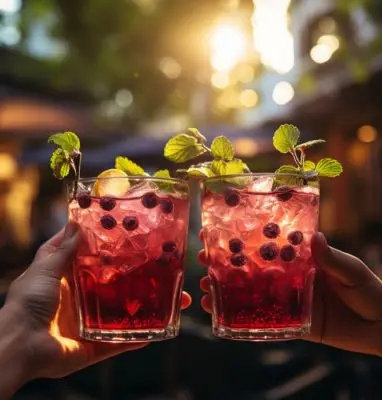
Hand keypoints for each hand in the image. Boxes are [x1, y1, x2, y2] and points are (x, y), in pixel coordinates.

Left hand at [2, 223, 191, 383]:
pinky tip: (163, 331)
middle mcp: (87, 300)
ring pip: (128, 314)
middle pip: (122, 288)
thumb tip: (76, 220)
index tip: (137, 238)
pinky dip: (139, 338)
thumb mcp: (45, 269)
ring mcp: (94, 323)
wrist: (19, 345)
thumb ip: (63, 248)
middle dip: (145, 281)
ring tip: (178, 303)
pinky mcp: (96, 345)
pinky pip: (122, 342)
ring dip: (152, 310)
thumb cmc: (28, 302)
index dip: (117, 252)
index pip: (100, 262)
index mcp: (74, 280)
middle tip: (169, 271)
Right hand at [199, 232, 381, 365]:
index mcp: (300, 258)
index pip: (267, 244)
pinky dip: (243, 317)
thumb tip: (314, 237)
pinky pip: (264, 319)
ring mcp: (287, 299)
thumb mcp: (352, 270)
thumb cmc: (369, 291)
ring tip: (203, 289)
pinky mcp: (291, 321)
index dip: (245, 237)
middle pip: (251, 267)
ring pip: (251, 292)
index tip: (220, 230)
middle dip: (225, 263)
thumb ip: (332, 257)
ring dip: (226, 290)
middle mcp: (288, 275)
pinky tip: (222, 315)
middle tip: (202, 259)